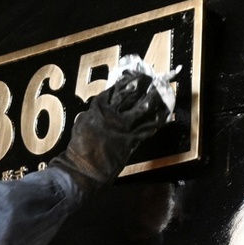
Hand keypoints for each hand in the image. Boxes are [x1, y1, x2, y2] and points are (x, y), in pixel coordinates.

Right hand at [50, 70, 169, 194]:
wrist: (84, 169)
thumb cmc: (79, 149)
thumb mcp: (82, 124)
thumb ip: (92, 114)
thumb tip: (98, 109)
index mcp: (98, 108)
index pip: (115, 89)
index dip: (127, 81)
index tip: (135, 75)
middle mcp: (112, 114)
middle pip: (131, 94)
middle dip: (142, 84)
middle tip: (151, 79)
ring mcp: (122, 127)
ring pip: (143, 107)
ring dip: (153, 98)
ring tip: (161, 91)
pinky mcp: (131, 140)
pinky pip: (148, 127)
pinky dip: (157, 120)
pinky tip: (163, 114)